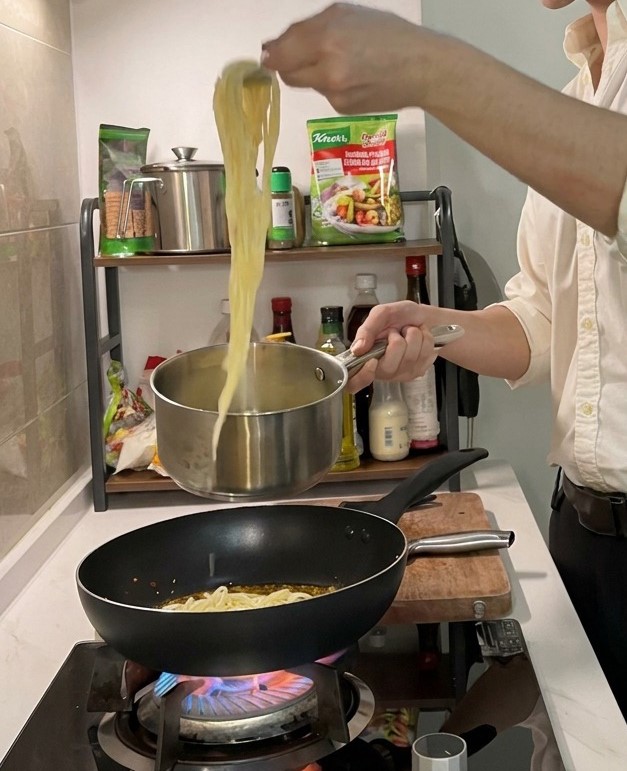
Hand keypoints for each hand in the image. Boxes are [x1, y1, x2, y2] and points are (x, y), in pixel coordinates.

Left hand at [261, 3, 430, 113]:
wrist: (420, 69)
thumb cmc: (388, 35)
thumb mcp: (348, 14)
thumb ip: (310, 28)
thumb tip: (276, 46)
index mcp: (327, 36)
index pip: (281, 52)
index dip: (272, 53)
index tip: (269, 53)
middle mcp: (327, 67)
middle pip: (287, 73)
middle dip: (289, 64)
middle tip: (303, 56)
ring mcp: (334, 92)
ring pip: (306, 84)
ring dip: (313, 73)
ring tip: (342, 63)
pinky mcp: (341, 108)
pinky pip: (324, 95)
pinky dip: (331, 86)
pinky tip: (354, 78)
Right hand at [346, 301, 436, 392]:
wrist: (423, 316)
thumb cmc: (400, 316)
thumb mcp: (380, 314)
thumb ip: (367, 330)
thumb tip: (357, 350)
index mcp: (367, 358)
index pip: (356, 382)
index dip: (364, 374)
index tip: (373, 360)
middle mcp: (382, 371)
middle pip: (389, 366)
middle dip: (397, 340)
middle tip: (396, 332)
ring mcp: (402, 374)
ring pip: (410, 357)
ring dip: (413, 335)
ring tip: (408, 332)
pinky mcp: (419, 371)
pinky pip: (425, 354)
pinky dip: (425, 338)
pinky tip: (419, 338)